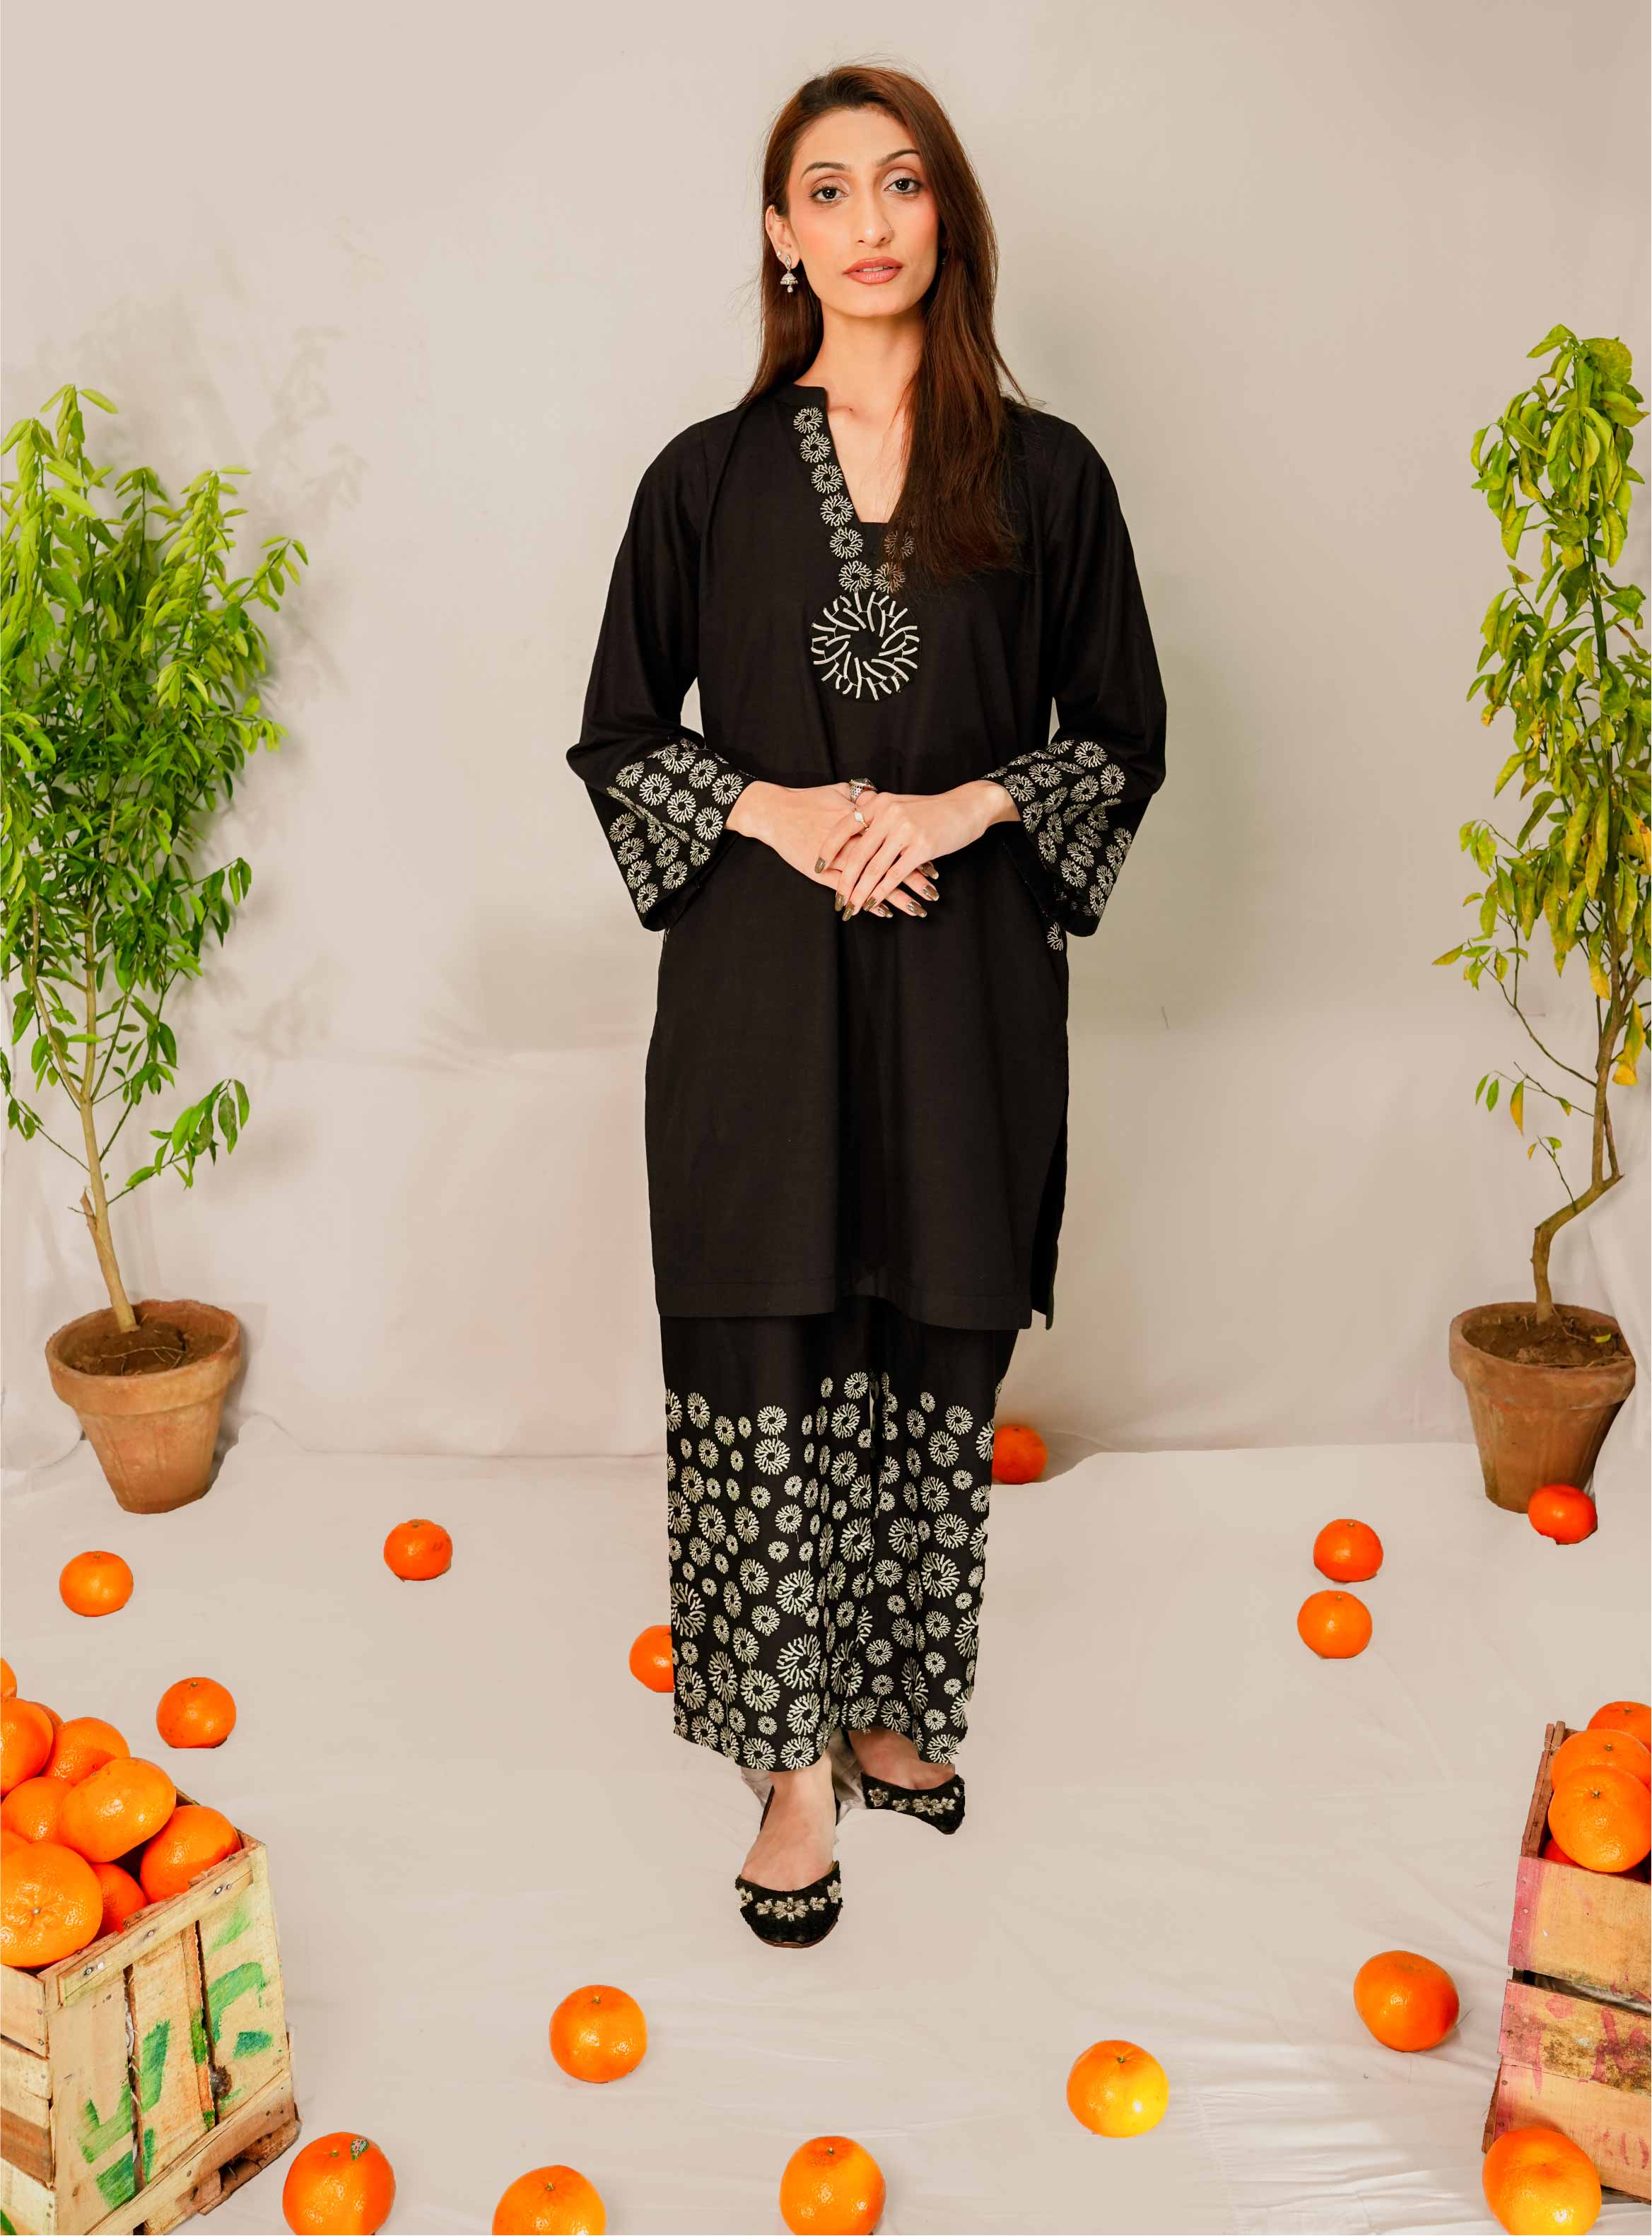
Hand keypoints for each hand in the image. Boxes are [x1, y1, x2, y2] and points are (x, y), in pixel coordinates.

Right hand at [725, 778, 933, 909]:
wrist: (774, 811)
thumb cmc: (806, 799)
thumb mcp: (839, 791)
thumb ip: (862, 795)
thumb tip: (880, 795)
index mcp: (863, 820)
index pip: (897, 840)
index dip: (917, 852)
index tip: (936, 863)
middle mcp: (855, 840)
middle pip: (891, 862)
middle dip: (914, 879)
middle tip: (935, 892)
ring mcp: (839, 858)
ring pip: (874, 879)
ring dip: (896, 896)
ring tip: (918, 908)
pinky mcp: (822, 871)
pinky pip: (850, 890)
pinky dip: (867, 900)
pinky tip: (884, 912)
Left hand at [823, 780, 1018, 917]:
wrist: (966, 806)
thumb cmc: (931, 810)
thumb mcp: (899, 804)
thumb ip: (877, 816)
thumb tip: (852, 833)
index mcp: (879, 803)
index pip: (844, 827)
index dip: (828, 849)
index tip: (816, 867)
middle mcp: (888, 814)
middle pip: (857, 853)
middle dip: (844, 881)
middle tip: (836, 899)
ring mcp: (904, 830)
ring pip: (874, 868)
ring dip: (861, 892)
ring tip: (851, 907)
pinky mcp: (921, 846)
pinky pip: (894, 875)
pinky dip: (881, 892)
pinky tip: (873, 904)